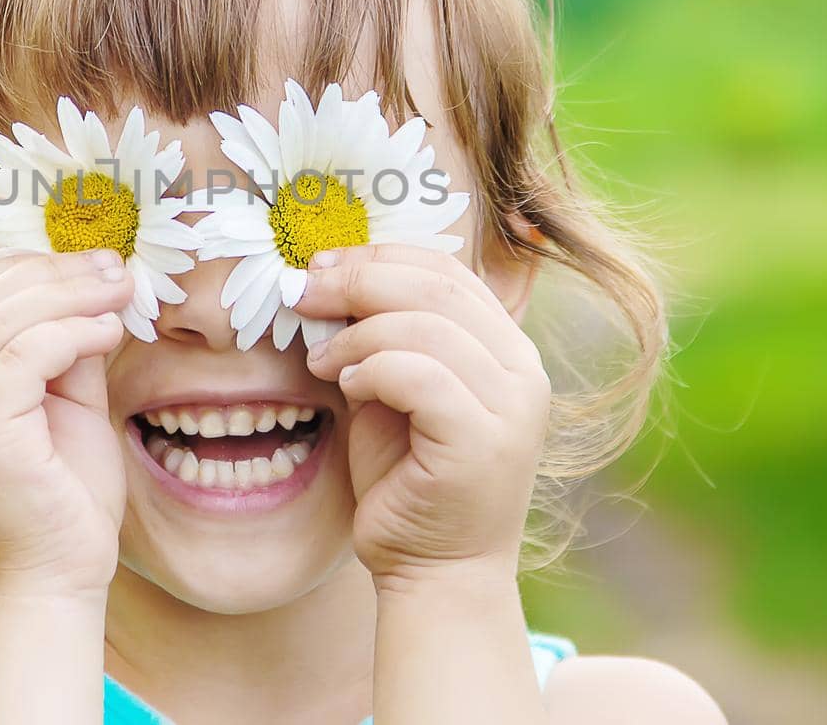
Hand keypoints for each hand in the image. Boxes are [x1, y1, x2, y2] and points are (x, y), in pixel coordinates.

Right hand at [0, 248, 134, 600]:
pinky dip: (68, 331)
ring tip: (119, 289)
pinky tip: (109, 330)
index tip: (89, 262)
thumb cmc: (65, 511)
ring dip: (67, 295)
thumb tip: (91, 289)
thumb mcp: (66, 411)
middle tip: (113, 265)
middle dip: (51, 273)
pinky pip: (17, 357)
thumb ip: (65, 353)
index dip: (24, 270)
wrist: (53, 593)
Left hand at [293, 243, 551, 586]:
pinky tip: (347, 386)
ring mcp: (512, 406)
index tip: (320, 265)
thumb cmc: (407, 478)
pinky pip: (419, 375)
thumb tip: (327, 277)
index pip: (446, 269)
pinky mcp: (485, 441)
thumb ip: (381, 335)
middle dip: (357, 280)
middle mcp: (523, 370)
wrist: (435, 570)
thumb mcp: (392, 389)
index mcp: (507, 347)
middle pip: (435, 286)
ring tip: (322, 361)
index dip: (378, 256)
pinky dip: (372, 369)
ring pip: (424, 327)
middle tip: (303, 293)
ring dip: (356, 334)